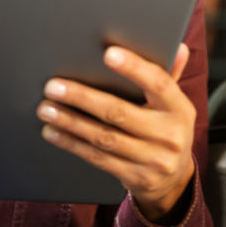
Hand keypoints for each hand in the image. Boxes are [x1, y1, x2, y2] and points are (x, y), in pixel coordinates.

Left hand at [37, 43, 195, 221]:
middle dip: (83, 97)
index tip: (108, 53)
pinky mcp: (134, 177)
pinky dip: (72, 143)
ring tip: (46, 108)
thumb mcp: (173, 103)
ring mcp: (152, 159)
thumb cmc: (167, 127)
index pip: (158, 83)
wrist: (174, 179)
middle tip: (54, 86)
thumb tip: (177, 47)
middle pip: (119, 112)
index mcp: (179, 108)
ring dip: (70, 121)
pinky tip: (54, 131)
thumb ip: (170, 75)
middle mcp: (168, 134)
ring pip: (103, 137)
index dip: (134, 68)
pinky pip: (98, 158)